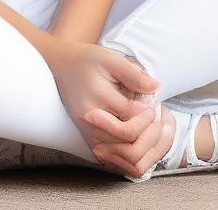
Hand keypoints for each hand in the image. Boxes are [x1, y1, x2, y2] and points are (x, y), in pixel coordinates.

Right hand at [44, 38, 166, 174]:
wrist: (61, 66)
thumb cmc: (87, 60)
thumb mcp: (110, 59)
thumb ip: (133, 74)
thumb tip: (155, 88)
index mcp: (96, 98)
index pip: (133, 115)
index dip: (150, 110)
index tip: (153, 100)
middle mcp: (90, 121)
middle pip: (129, 140)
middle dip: (149, 129)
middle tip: (154, 115)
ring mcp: (88, 133)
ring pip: (123, 155)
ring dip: (143, 144)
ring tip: (148, 127)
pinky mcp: (88, 140)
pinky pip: (112, 159)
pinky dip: (129, 156)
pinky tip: (138, 140)